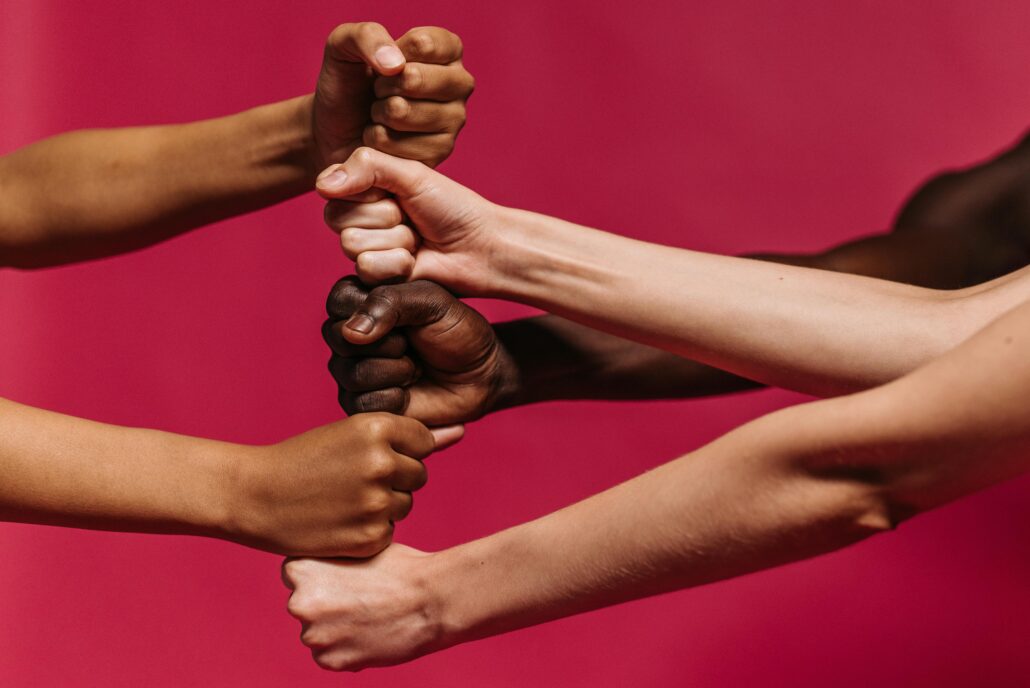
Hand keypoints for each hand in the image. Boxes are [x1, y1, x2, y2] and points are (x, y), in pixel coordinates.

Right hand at [229, 414, 448, 556]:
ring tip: (343, 500)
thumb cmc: (305, 460)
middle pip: (419, 474)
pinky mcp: (371, 538)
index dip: (398, 449)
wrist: (255, 496)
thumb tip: (461, 433)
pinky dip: (369, 531)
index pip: (423, 440)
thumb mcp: (352, 435)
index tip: (366, 456)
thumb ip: (410, 436)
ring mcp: (377, 502)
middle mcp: (382, 462)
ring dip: (383, 505)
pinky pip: (390, 533)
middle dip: (394, 478)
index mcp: (377, 427)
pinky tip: (339, 522)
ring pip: (406, 504)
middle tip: (351, 480)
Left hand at [282, 544, 445, 670]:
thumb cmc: (401, 569)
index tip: (343, 577)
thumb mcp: (357, 548)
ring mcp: (314, 636)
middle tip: (360, 598)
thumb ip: (328, 560)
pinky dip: (346, 649)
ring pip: (317, 633)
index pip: (294, 574)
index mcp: (301, 570)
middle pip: (304, 605)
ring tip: (370, 616)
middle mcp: (299, 603)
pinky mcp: (331, 662)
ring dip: (335, 628)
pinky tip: (370, 634)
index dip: (320, 575)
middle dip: (325, 604)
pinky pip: (330, 656)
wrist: (431, 600)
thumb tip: (317, 567)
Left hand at [312, 24, 474, 168]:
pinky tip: (383, 138)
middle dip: (382, 85)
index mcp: (448, 50)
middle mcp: (460, 84)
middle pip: (414, 78)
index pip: (422, 43)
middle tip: (378, 91)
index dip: (389, 54)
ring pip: (403, 112)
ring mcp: (454, 120)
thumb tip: (396, 65)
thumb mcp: (344, 45)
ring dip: (378, 113)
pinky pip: (396, 144)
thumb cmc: (348, 84)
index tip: (383, 64)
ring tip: (379, 113)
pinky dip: (378, 140)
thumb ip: (367, 36)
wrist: (336, 129)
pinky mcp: (440, 153)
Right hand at [317, 147, 504, 293]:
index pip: (334, 188)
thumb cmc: (451, 207)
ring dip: (394, 240)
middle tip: (411, 218)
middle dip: (384, 216)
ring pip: (351, 244)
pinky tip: (414, 260)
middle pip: (338, 218)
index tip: (399, 192)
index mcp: (365, 189)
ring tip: (416, 239)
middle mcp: (360, 219)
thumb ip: (367, 167)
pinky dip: (396, 263)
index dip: (369, 191)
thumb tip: (321, 184)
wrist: (479, 247)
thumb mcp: (411, 175)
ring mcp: (367, 249)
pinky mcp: (376, 278)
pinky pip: (366, 268)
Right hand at [322, 277, 519, 425]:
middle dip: (389, 343)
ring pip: (351, 373)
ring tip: (416, 368)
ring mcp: (353, 371)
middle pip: (339, 339)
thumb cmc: (458, 331)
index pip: (339, 300)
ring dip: (396, 371)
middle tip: (413, 344)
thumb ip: (390, 302)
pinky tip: (411, 391)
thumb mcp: (431, 301)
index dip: (370, 310)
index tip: (406, 316)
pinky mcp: (362, 405)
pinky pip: (361, 403)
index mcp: (362, 302)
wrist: (481, 374)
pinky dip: (395, 398)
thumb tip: (352, 333)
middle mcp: (350, 337)